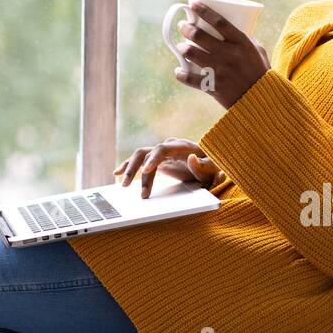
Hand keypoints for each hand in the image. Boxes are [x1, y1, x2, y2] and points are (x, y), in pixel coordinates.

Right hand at [113, 138, 227, 198]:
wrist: (211, 165)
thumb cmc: (213, 168)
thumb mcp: (214, 169)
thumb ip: (206, 165)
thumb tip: (190, 158)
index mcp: (181, 146)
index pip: (162, 149)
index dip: (152, 159)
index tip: (145, 171)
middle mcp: (168, 146)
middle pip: (145, 152)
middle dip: (135, 168)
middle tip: (128, 185)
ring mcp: (161, 153)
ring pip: (139, 157)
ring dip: (130, 170)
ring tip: (123, 185)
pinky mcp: (157, 160)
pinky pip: (139, 162)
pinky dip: (129, 166)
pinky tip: (117, 173)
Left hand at [173, 1, 271, 108]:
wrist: (263, 99)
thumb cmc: (260, 72)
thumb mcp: (258, 51)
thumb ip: (245, 38)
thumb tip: (232, 26)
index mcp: (241, 43)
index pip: (219, 21)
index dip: (203, 11)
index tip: (193, 3)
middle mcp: (229, 54)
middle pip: (200, 36)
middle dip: (186, 28)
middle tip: (183, 26)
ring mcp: (220, 71)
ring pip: (191, 54)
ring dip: (182, 48)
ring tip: (181, 46)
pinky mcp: (213, 86)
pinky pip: (190, 79)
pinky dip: (181, 75)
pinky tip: (179, 71)